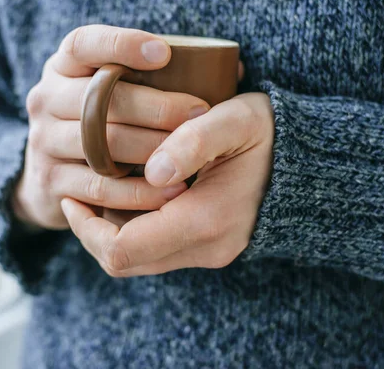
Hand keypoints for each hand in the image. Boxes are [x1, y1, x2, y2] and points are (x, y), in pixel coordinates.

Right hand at [13, 25, 212, 228]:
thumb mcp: (107, 88)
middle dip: (157, 106)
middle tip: (201, 113)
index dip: (123, 45)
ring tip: (192, 157)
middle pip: (101, 98)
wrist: (50, 173)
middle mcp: (46, 98)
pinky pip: (99, 186)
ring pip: (103, 143)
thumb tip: (231, 70)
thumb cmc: (100, 120)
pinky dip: (138, 191)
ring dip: (152, 149)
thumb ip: (150, 76)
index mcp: (63, 66)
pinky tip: (169, 191)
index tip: (165, 54)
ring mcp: (44, 140)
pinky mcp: (51, 180)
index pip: (85, 44)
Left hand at [61, 92, 272, 275]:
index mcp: (205, 221)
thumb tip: (153, 171)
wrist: (310, 166)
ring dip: (111, 229)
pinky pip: (156, 250)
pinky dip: (134, 227)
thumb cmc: (272, 136)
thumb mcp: (237, 121)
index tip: (74, 193)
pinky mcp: (209, 248)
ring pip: (138, 258)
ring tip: (103, 189)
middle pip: (122, 261)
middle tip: (80, 190)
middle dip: (92, 230)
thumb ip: (193, 142)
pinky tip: (133, 193)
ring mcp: (208, 252)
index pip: (121, 249)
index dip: (85, 226)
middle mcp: (205, 248)